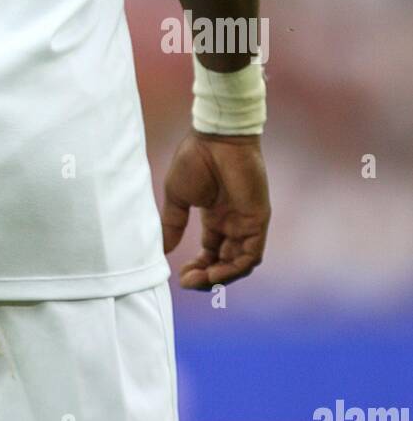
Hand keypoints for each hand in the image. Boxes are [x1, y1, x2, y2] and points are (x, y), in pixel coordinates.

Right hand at [161, 132, 269, 289]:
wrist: (216, 138)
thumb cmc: (195, 160)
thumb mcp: (178, 196)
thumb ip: (173, 223)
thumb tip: (163, 249)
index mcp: (216, 217)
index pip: (211, 252)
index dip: (198, 268)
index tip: (181, 276)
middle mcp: (233, 223)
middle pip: (225, 262)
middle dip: (207, 277)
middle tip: (188, 282)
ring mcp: (247, 223)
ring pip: (239, 263)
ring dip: (220, 277)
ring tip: (200, 280)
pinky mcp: (257, 221)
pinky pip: (251, 255)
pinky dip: (234, 268)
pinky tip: (215, 273)